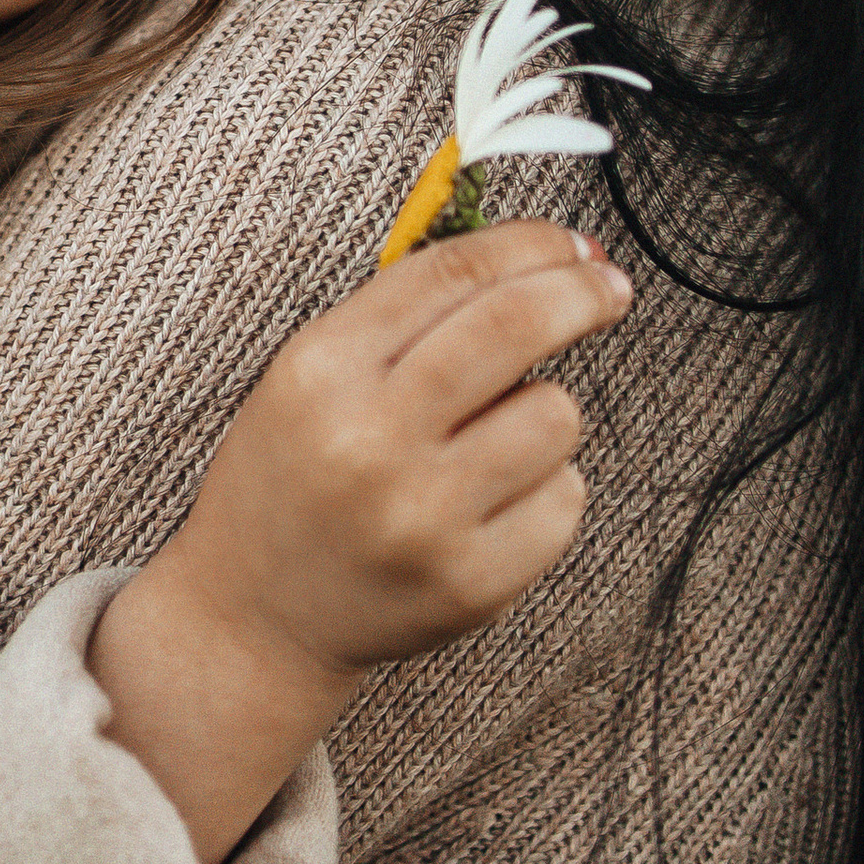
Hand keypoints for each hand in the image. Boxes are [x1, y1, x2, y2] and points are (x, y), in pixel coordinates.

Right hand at [92, 220, 630, 863]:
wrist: (255, 619)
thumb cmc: (295, 477)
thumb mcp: (311, 376)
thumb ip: (408, 314)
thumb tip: (548, 259)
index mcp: (321, 372)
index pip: (452, 272)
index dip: (530, 244)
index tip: (572, 245)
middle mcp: (370, 442)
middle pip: (516, 325)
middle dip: (581, 293)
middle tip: (608, 289)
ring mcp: (424, 519)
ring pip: (556, 413)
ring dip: (543, 410)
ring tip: (491, 440)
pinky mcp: (471, 584)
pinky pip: (564, 498)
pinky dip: (544, 488)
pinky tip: (487, 505)